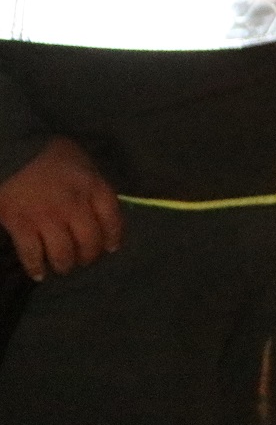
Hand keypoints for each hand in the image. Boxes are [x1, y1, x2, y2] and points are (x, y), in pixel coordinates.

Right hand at [0, 138, 121, 279]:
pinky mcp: (20, 224)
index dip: (113, 237)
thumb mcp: (82, 161)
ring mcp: (47, 217)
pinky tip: (39, 273)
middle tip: (84, 259)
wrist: (12, 151)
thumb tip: (100, 208)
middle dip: (89, 255)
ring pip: (63, 253)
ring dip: (65, 264)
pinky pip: (31, 254)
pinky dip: (35, 267)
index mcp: (92, 186)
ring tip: (64, 266)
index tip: (110, 247)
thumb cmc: (50, 152)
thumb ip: (93, 184)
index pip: (112, 219)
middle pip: (89, 241)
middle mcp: (74, 205)